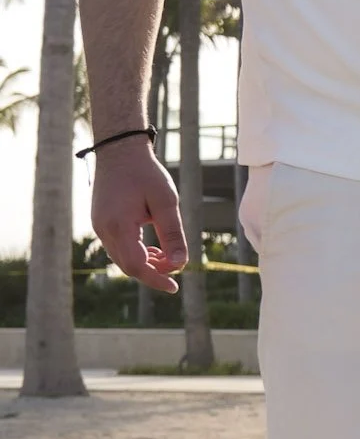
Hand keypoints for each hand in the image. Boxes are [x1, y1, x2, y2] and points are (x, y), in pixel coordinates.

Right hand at [90, 136, 187, 292]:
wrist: (120, 152)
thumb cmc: (146, 174)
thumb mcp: (166, 202)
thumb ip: (173, 234)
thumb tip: (181, 264)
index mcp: (119, 226)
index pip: (136, 266)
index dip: (156, 279)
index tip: (175, 287)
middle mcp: (104, 230)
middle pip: (128, 266)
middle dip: (153, 273)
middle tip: (176, 271)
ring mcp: (100, 227)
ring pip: (122, 259)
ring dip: (145, 264)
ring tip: (168, 259)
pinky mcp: (102, 223)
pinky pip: (118, 248)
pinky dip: (136, 254)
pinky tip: (154, 251)